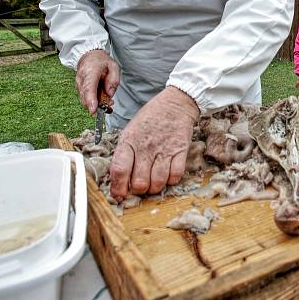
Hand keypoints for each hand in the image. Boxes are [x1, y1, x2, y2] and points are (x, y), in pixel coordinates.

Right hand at [76, 49, 119, 113]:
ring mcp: (78, 83)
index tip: (93, 110)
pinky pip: (85, 97)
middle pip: (85, 96)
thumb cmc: (101, 61)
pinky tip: (101, 96)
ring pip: (85, 99)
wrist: (89, 55)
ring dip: (95, 102)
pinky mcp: (78, 87)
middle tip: (108, 105)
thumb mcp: (113, 66)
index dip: (91, 100)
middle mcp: (81, 79)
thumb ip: (113, 80)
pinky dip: (92, 100)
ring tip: (107, 99)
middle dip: (96, 105)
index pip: (89, 88)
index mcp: (91, 72)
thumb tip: (109, 94)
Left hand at [109, 86, 199, 200]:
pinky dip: (171, 180)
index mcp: (129, 142)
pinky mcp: (181, 152)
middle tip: (139, 186)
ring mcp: (164, 150)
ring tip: (153, 182)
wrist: (175, 104)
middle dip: (138, 190)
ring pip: (158, 183)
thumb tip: (119, 178)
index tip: (119, 195)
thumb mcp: (130, 131)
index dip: (118, 188)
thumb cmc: (150, 119)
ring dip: (154, 188)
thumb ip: (124, 153)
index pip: (119, 170)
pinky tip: (167, 174)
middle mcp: (146, 148)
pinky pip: (175, 176)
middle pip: (139, 182)